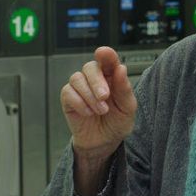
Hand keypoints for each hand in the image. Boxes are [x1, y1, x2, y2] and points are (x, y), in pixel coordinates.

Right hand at [60, 47, 137, 165]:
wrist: (104, 143)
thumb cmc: (117, 122)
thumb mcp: (127, 109)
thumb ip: (124, 89)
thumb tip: (121, 68)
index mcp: (112, 76)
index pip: (108, 60)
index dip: (106, 54)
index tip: (103, 52)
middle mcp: (95, 79)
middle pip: (90, 67)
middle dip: (96, 81)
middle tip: (104, 96)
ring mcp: (80, 88)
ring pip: (77, 78)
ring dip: (89, 95)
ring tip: (101, 111)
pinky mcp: (68, 99)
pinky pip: (68, 92)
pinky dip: (79, 103)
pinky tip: (88, 113)